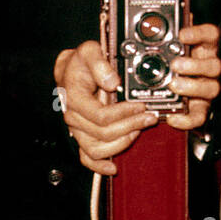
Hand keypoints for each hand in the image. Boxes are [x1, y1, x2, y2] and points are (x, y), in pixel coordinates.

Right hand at [54, 40, 155, 175]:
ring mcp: (78, 130)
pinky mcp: (82, 136)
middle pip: (103, 134)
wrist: (71, 70)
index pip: (100, 116)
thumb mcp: (89, 51)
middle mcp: (74, 117)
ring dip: (122, 143)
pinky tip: (113, 168)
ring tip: (139, 130)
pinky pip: (87, 158)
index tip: (141, 105)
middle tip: (149, 116)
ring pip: (97, 149)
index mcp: (75, 98)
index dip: (124, 113)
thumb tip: (111, 81)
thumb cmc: (81, 62)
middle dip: (131, 126)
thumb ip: (99, 63)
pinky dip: (99, 166)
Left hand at [163, 23, 220, 132]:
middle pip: (214, 65)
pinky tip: (172, 116)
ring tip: (173, 85)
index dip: (199, 34)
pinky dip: (186, 119)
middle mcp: (210, 69)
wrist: (184, 98)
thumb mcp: (175, 49)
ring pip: (211, 89)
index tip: (182, 35)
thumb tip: (168, 19)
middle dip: (195, 65)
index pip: (211, 36)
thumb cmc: (179, 66)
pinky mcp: (202, 111)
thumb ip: (172, 37)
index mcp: (205, 50)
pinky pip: (199, 117)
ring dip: (192, 87)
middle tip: (176, 65)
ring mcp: (208, 90)